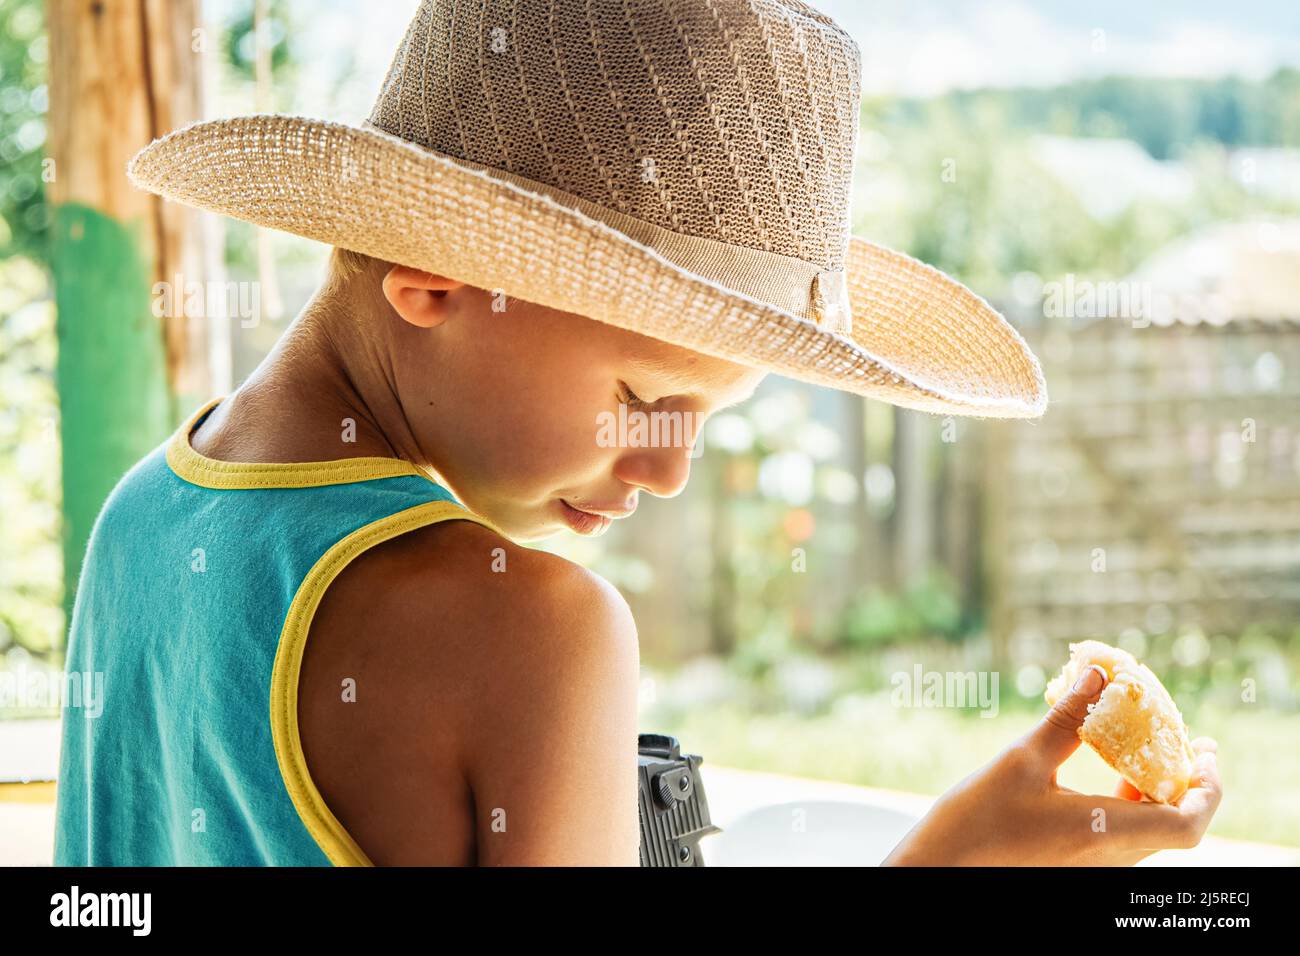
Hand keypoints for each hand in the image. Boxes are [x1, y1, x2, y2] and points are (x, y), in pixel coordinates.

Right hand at [882, 665, 1222, 865]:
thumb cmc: (977, 818)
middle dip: (1190, 781)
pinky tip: (1112, 771)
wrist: (940, 866)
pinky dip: (1132, 801)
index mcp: (1104, 833)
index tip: (1206, 751)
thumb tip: (1099, 676)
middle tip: (1192, 742)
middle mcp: (1108, 856)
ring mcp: (1094, 863)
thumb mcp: (1021, 759)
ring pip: (1151, 829)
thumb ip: (1066, 720)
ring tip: (1154, 749)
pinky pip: (1125, 832)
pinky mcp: (1077, 861)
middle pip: (1176, 825)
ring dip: (1162, 790)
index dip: (1208, 788)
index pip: (1187, 823)